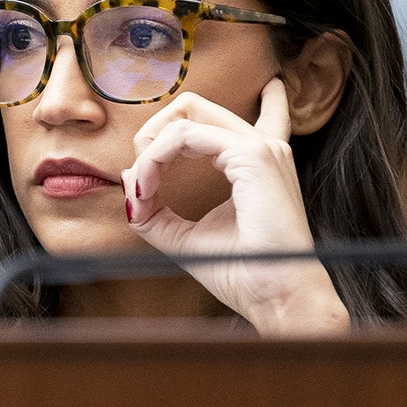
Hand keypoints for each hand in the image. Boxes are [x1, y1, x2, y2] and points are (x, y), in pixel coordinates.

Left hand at [121, 78, 348, 334]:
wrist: (276, 300)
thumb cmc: (240, 272)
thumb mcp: (183, 236)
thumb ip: (154, 209)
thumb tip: (129, 178)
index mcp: (252, 162)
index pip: (210, 120)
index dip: (161, 146)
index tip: (145, 187)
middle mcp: (260, 147)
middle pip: (191, 107)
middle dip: (151, 133)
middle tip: (140, 173)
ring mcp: (259, 147)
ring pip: (184, 117)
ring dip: (149, 150)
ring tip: (143, 187)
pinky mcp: (252, 155)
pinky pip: (183, 136)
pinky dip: (155, 159)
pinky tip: (148, 188)